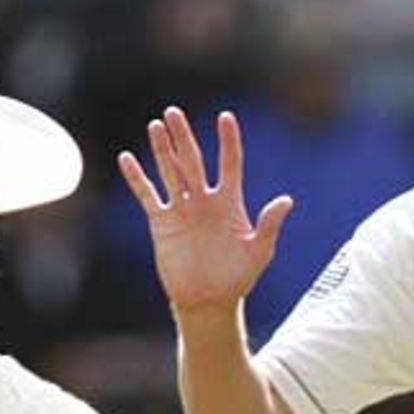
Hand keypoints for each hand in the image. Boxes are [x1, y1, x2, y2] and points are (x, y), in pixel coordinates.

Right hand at [117, 107, 293, 322]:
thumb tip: (287, 200)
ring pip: (170, 172)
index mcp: (230, 202)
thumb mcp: (259, 251)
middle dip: (184, 137)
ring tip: (156, 126)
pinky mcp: (162, 223)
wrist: (209, 301)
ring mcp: (182, 209)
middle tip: (174, 112)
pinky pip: (148, 195)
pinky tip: (127, 158)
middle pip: (193, 161)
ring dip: (163, 150)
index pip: (230, 163)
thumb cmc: (238, 277)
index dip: (228, 141)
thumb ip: (269, 224)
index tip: (226, 117)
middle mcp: (204, 200)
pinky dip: (138, 178)